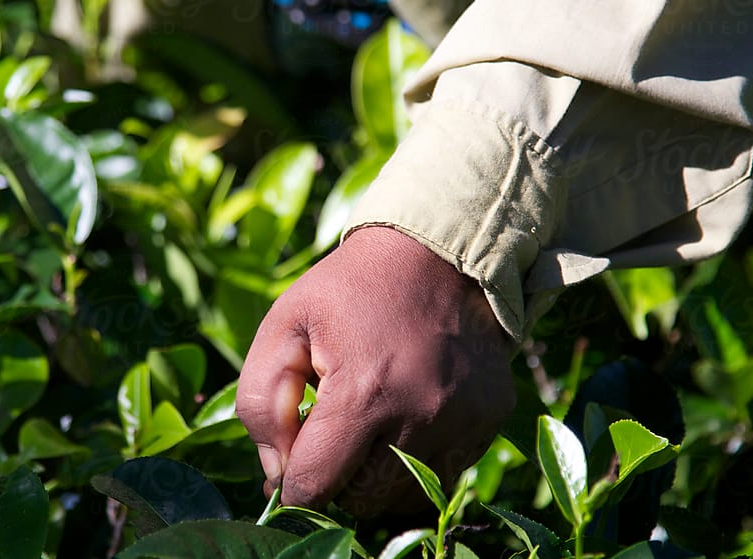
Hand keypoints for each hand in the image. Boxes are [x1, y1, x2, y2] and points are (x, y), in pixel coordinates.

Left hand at [236, 226, 515, 516]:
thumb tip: (276, 470)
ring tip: (368, 427)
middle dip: (336, 482)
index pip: (315, 487)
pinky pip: (447, 472)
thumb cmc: (348, 289)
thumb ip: (262, 401)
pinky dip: (419, 460)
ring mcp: (463, 420)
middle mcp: (420, 415)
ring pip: (407, 495)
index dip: (292, 485)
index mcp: (362, 393)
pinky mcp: (490, 418)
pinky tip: (406, 417)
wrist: (434, 252)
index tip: (291, 465)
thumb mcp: (285, 325)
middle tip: (329, 440)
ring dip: (378, 477)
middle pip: (363, 500)